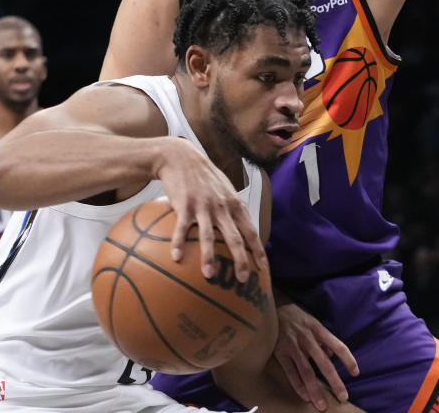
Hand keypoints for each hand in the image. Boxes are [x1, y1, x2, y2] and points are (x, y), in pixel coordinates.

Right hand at [154, 138, 266, 281]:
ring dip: (209, 257)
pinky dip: (179, 243)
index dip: (258, 251)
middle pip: (234, 237)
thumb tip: (243, 229)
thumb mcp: (226, 189)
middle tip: (242, 280)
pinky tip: (176, 257)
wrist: (182, 158)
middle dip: (240, 260)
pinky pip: (182, 228)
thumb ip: (235, 208)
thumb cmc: (205, 177)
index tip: (263, 269)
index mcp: (235, 204)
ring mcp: (203, 206)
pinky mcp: (184, 205)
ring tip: (210, 275)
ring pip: (208, 236)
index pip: (251, 231)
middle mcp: (222, 207)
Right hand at [274, 302, 358, 411]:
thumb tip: (331, 355)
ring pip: (307, 372)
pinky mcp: (280, 352)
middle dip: (334, 382)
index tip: (356, 373)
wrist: (270, 308)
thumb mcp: (312, 322)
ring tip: (321, 405)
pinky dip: (298, 385)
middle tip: (343, 397)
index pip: (338, 346)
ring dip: (315, 390)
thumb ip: (322, 339)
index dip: (348, 360)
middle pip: (324, 364)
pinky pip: (290, 372)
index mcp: (318, 330)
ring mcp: (293, 346)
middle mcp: (308, 339)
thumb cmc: (295, 317)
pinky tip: (305, 396)